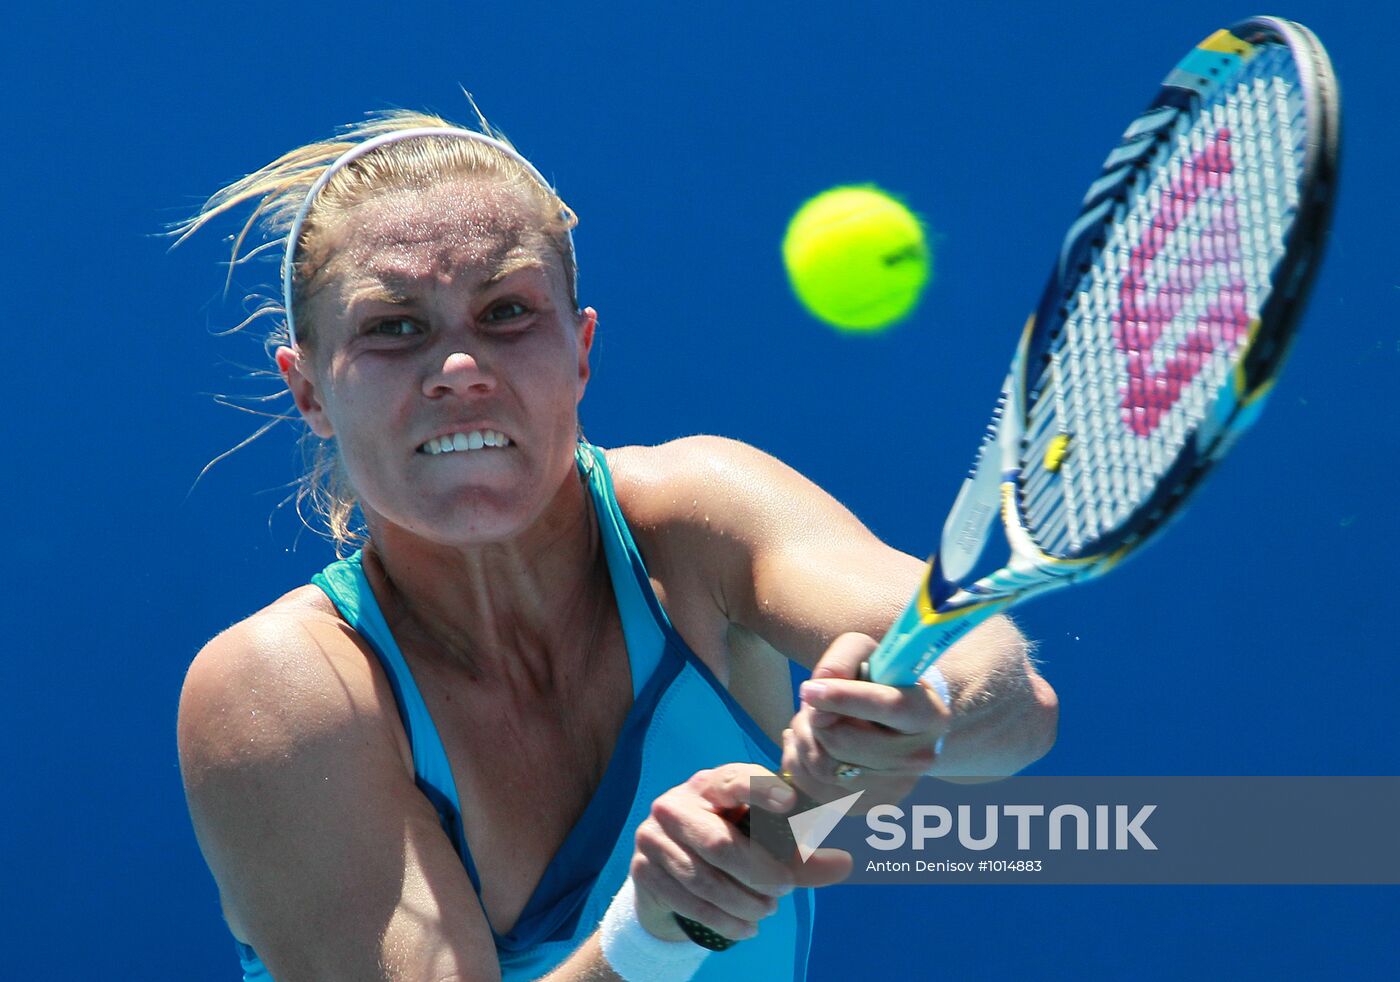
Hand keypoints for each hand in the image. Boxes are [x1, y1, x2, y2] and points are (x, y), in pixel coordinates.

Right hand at [630, 763, 850, 941]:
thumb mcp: (765, 848)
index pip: (735, 779)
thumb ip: (802, 857)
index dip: (761, 790)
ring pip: (703, 878)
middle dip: (758, 873)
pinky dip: (722, 920)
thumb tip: (846, 864)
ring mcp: (654, 836)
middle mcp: (677, 803)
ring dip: (742, 902)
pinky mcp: (644, 870)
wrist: (670, 875)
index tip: (789, 803)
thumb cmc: (730, 847)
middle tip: (785, 890)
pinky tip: (747, 927)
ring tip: (767, 910)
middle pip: (719, 842)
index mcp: (711, 784)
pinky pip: (687, 902)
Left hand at [783, 633, 951, 806]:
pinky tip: (808, 741)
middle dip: (815, 718)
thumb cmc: (880, 681)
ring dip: (804, 737)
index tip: (809, 689)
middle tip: (812, 702)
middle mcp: (919, 757)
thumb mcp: (868, 654)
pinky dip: (798, 759)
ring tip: (812, 720)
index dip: (844, 698)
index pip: (889, 707)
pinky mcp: (867, 806)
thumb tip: (818, 686)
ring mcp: (894, 788)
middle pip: (844, 742)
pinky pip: (812, 785)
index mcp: (928, 714)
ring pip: (824, 766)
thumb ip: (842, 658)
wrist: (896, 722)